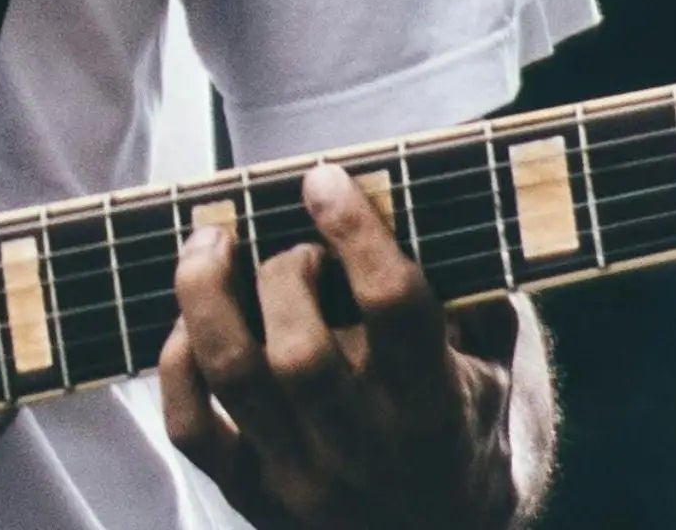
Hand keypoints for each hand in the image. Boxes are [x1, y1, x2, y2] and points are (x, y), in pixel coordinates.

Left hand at [157, 163, 517, 529]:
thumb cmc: (468, 432)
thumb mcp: (499, 371)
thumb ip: (474, 295)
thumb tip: (427, 202)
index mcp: (436, 410)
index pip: (393, 307)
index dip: (354, 230)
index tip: (324, 179)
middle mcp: (365, 450)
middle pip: (300, 348)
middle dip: (285, 273)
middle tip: (295, 252)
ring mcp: (302, 478)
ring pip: (233, 375)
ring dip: (207, 294)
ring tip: (208, 243)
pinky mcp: (251, 495)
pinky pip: (190, 426)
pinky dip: (176, 363)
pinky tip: (190, 323)